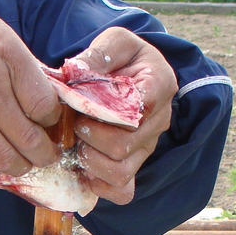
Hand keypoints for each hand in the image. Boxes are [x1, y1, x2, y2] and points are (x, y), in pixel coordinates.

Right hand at [0, 0, 60, 188]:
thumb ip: (22, 65)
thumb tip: (46, 101)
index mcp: (6, 59)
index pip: (46, 107)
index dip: (51, 121)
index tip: (44, 123)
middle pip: (30, 141)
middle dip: (43, 154)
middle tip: (42, 155)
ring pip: (4, 161)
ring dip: (16, 168)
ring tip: (16, 163)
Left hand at [72, 27, 177, 204]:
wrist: (132, 75)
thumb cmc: (123, 59)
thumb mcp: (115, 42)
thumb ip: (99, 53)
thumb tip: (76, 71)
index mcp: (159, 86)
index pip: (138, 109)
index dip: (105, 112)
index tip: (86, 103)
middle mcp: (158, 121)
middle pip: (123, 146)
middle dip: (90, 137)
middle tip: (76, 123)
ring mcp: (147, 148)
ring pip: (120, 172)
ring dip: (91, 162)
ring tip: (79, 144)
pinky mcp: (136, 166)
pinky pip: (122, 192)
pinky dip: (100, 186)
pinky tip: (84, 169)